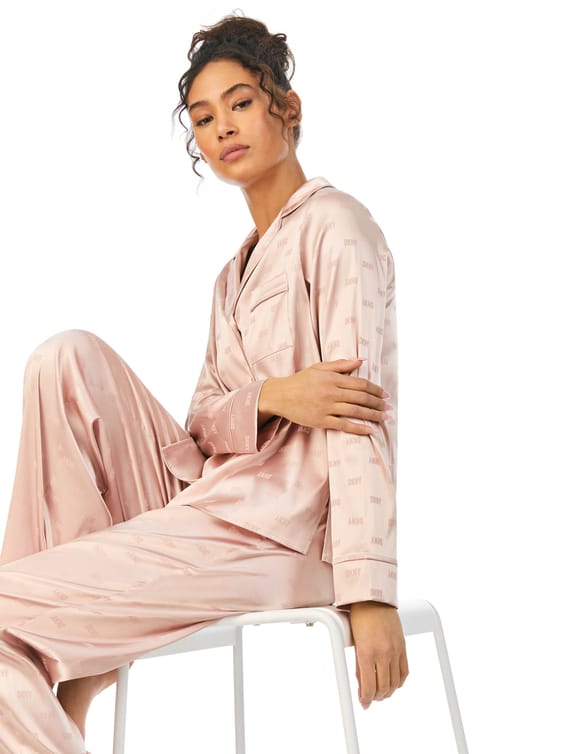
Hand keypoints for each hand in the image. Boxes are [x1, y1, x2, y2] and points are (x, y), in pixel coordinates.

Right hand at [258, 358, 391, 433]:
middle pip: (361, 398)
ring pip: (355, 411)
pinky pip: (344, 425)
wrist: (280, 395)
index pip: (360, 383)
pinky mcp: (321, 421)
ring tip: (384, 418)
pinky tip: (370, 430)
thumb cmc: (301, 380)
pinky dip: (358, 428)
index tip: (385, 394)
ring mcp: (326, 407)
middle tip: (388, 407)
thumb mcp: (320, 368)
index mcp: (332, 378)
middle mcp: (331, 392)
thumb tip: (362, 360)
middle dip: (378, 403)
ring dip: (373, 415)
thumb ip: (341, 364)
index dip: (375, 389)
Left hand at [349, 601, 408, 708]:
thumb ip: (359, 666)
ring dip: (389, 692)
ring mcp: (395, 650)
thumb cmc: (360, 617)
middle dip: (376, 697)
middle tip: (370, 699)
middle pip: (384, 688)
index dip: (366, 699)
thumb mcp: (355, 643)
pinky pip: (405, 671)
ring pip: (396, 683)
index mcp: (367, 653)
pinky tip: (394, 683)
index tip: (363, 703)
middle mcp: (383, 653)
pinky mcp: (403, 646)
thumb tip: (362, 686)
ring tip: (381, 693)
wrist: (374, 599)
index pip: (369, 687)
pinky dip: (399, 681)